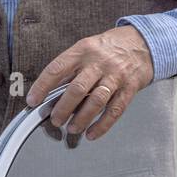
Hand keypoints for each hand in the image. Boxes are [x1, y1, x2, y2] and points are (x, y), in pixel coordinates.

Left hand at [25, 25, 154, 140]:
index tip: (33, 100)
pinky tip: (92, 133)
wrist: (144, 42)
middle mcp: (99, 62)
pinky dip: (102, 125)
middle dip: (63, 108)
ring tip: (72, 129)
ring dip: (82, 118)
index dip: (43, 86)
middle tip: (55, 120)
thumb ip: (71, 68)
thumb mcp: (87, 49)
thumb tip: (50, 92)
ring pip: (96, 101)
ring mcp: (116, 75)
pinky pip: (115, 110)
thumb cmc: (109, 48)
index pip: (57, 68)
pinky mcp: (129, 88)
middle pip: (77, 88)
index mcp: (82, 50)